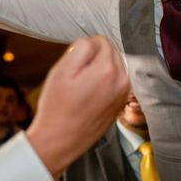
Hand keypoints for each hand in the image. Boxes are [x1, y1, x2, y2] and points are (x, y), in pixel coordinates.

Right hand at [27, 36, 128, 178]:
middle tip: (76, 75)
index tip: (74, 62)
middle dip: (94, 57)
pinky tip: (89, 94)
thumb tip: (93, 41)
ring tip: (82, 86)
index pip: (101, 40)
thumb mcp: (62, 70)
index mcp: (108, 70)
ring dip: (100, 69)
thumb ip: (82, 48)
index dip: (84, 47)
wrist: (60, 140)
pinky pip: (115, 81)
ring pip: (114, 66)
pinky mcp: (121, 103)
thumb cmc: (57, 107)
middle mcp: (122, 81)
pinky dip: (104, 82)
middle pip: (111, 52)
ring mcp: (123, 94)